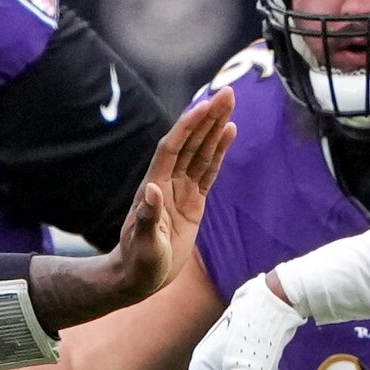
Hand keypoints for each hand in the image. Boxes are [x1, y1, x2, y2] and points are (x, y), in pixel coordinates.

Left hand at [77, 88, 235, 315]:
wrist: (139, 277)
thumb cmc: (139, 263)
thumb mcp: (144, 244)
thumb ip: (148, 218)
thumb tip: (153, 191)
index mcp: (155, 187)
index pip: (172, 149)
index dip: (187, 127)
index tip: (204, 106)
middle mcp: (168, 182)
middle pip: (190, 142)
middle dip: (208, 117)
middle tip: (227, 93)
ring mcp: (182, 190)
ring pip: (201, 152)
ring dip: (215, 128)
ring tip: (230, 103)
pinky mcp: (193, 201)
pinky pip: (209, 171)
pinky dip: (219, 151)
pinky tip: (229, 132)